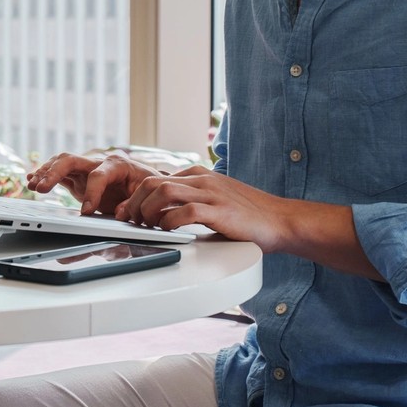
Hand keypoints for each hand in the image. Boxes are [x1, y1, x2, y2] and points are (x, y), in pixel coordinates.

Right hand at [26, 152, 157, 216]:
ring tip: (32, 185)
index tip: (86, 211)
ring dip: (45, 173)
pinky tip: (30, 180)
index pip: (98, 175)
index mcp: (117, 164)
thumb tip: (120, 213)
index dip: (92, 193)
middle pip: (70, 159)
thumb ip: (133, 205)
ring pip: (60, 163)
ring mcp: (85, 168)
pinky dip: (44, 175)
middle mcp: (97, 162)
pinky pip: (58, 172)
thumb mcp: (144, 196)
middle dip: (54, 173)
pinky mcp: (78, 177)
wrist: (146, 183)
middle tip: (41, 189)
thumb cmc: (146, 188)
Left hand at [116, 165, 288, 247]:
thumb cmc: (249, 215)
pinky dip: (170, 221)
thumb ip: (191, 199)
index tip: (126, 212)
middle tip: (128, 221)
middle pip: (152, 182)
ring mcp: (211, 194)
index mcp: (198, 175)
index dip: (135, 196)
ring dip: (147, 210)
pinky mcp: (220, 211)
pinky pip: (186, 211)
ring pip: (164, 191)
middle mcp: (202, 180)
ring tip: (144, 226)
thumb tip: (164, 209)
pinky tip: (166, 230)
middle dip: (134, 202)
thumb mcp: (215, 199)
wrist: (281, 220)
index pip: (155, 178)